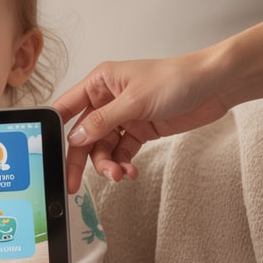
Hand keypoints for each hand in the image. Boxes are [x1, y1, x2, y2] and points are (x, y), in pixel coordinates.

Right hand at [53, 54, 228, 191]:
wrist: (216, 85)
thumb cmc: (177, 78)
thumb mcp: (133, 101)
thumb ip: (102, 122)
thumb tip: (75, 139)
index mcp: (99, 83)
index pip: (66, 108)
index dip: (54, 130)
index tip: (46, 154)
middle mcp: (107, 100)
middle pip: (83, 135)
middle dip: (81, 160)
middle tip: (73, 184)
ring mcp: (123, 117)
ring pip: (103, 148)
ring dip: (108, 165)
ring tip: (120, 174)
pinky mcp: (140, 130)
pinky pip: (122, 152)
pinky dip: (124, 164)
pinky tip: (131, 171)